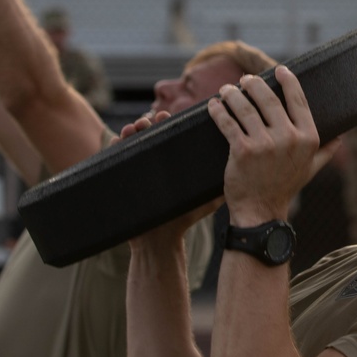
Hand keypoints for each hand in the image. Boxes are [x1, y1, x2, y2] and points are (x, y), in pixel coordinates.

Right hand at [123, 112, 223, 251]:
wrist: (160, 241)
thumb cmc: (183, 219)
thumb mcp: (203, 199)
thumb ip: (220, 186)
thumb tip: (242, 171)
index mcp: (172, 162)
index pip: (168, 135)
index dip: (165, 123)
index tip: (166, 116)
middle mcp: (154, 162)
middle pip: (147, 135)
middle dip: (146, 124)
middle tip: (148, 120)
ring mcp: (137, 171)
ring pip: (131, 144)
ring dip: (130, 132)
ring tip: (132, 127)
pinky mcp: (122, 180)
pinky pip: (114, 161)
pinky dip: (113, 148)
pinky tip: (116, 140)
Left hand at [207, 66, 336, 226]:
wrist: (261, 211)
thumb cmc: (285, 187)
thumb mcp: (311, 169)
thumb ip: (326, 150)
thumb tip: (341, 136)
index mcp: (308, 138)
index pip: (299, 100)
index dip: (289, 81)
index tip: (280, 70)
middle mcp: (289, 138)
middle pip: (269, 99)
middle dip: (254, 85)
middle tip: (246, 79)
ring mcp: (265, 144)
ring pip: (245, 108)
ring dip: (232, 94)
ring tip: (227, 89)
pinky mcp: (243, 150)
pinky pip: (228, 123)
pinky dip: (218, 112)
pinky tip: (214, 105)